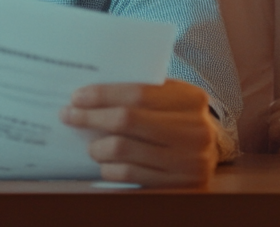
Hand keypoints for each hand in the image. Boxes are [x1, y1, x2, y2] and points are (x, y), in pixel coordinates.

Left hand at [61, 79, 218, 187]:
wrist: (210, 155)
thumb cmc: (179, 120)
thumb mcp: (172, 100)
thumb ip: (142, 93)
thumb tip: (90, 95)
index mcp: (192, 100)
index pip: (138, 93)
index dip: (102, 95)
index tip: (77, 97)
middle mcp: (196, 131)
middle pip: (126, 120)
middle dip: (91, 117)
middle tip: (69, 116)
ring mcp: (190, 161)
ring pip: (123, 151)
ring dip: (97, 147)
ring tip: (92, 145)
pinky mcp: (180, 187)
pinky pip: (129, 176)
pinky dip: (110, 169)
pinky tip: (107, 163)